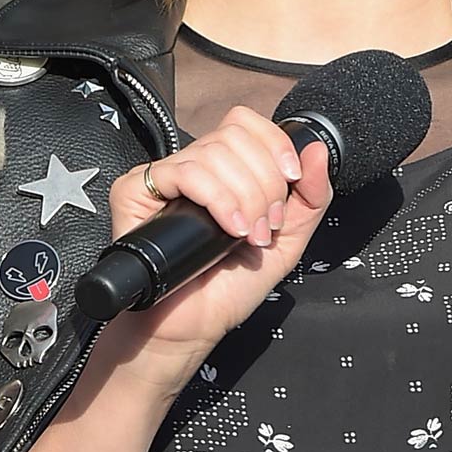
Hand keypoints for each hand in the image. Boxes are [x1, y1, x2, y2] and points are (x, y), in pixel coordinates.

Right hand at [97, 106, 335, 397]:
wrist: (192, 327)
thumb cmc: (228, 290)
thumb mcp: (287, 243)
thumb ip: (310, 198)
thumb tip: (315, 150)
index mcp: (227, 172)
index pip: (247, 124)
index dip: (273, 145)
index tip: (290, 179)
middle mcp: (195, 168)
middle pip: (235, 135)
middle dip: (264, 183)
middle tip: (263, 227)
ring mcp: (165, 177)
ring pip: (214, 152)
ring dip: (243, 197)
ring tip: (245, 236)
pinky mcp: (136, 190)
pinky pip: (185, 171)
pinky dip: (217, 199)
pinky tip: (227, 230)